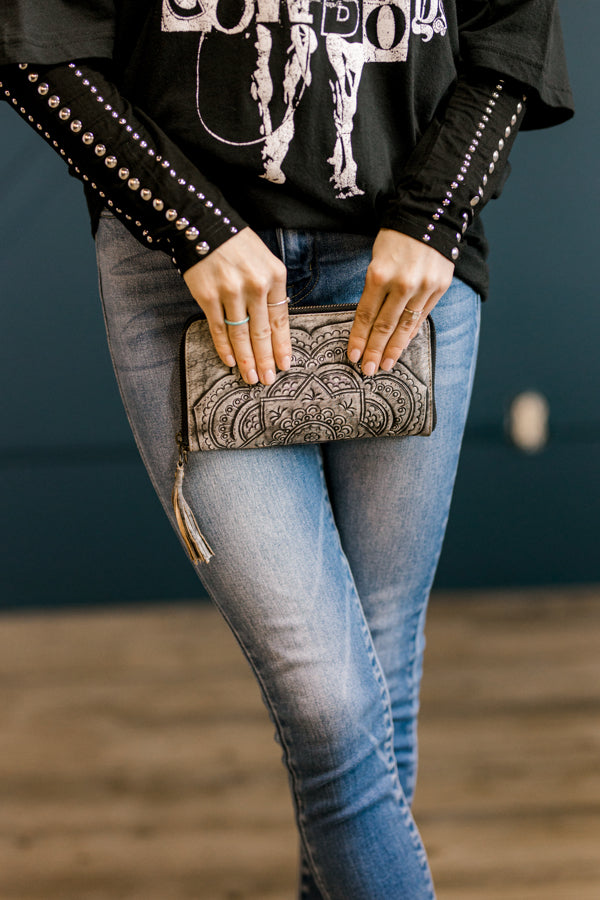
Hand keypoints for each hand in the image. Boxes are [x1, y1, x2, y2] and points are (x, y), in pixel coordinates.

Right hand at [183, 228, 290, 384]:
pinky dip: (224, 347)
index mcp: (274, 276)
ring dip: (246, 359)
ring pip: (241, 334)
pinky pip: (218, 328)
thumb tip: (273, 324)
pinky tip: (230, 361)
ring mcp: (230, 292)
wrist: (203, 225)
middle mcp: (255, 285)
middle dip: (266, 360)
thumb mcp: (264, 261)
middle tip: (268, 380)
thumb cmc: (237, 245)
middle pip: (262, 332)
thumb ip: (270, 290)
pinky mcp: (208, 296)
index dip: (282, 345)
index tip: (284, 364)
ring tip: (251, 377)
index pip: (280, 319)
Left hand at [347, 228, 454, 373]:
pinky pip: (421, 317)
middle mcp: (401, 284)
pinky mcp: (439, 288)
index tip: (353, 355)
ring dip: (393, 349)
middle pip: (384, 325)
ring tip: (384, 365)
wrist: (430, 216)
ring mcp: (423, 288)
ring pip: (404, 326)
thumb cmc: (397, 237)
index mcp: (379, 274)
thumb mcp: (377, 258)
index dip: (358, 338)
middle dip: (373, 350)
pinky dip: (411, 334)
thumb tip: (370, 321)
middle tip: (367, 370)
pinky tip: (402, 346)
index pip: (365, 314)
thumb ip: (375, 288)